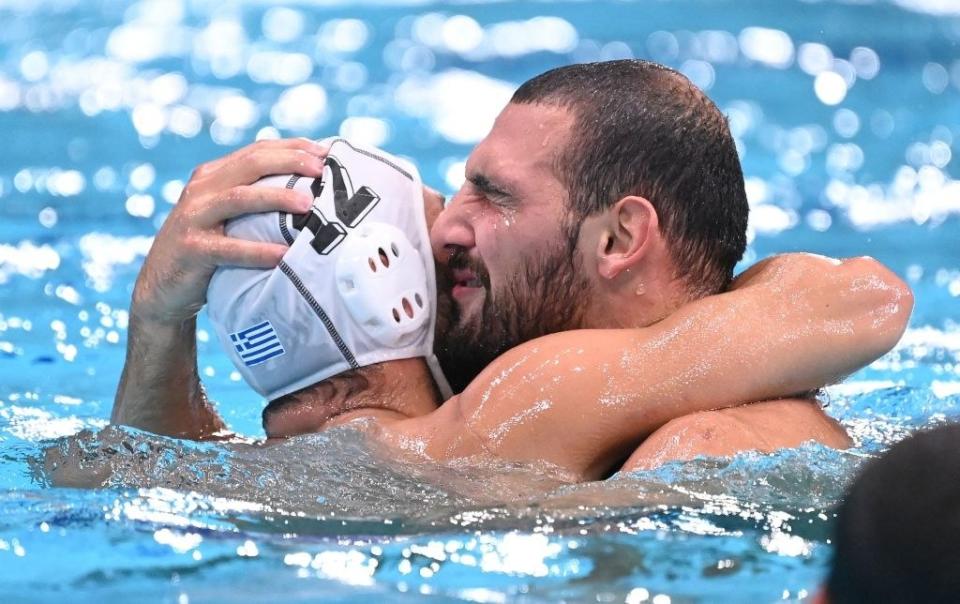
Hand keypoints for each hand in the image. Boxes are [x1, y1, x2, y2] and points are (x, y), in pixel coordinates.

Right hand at [132, 138, 327, 323]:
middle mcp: (201, 190)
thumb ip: (254, 197)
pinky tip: (283, 255)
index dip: (292, 147)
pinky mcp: (192, 249)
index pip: (256, 151)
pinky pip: (229, 248)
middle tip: (321, 170)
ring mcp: (194, 218)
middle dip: (290, 162)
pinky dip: (257, 251)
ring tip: (307, 204)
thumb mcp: (226, 215)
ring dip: (277, 198)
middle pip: (251, 165)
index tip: (326, 152)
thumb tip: (311, 190)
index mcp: (212, 176)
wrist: (161, 286)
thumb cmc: (209, 249)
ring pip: (239, 198)